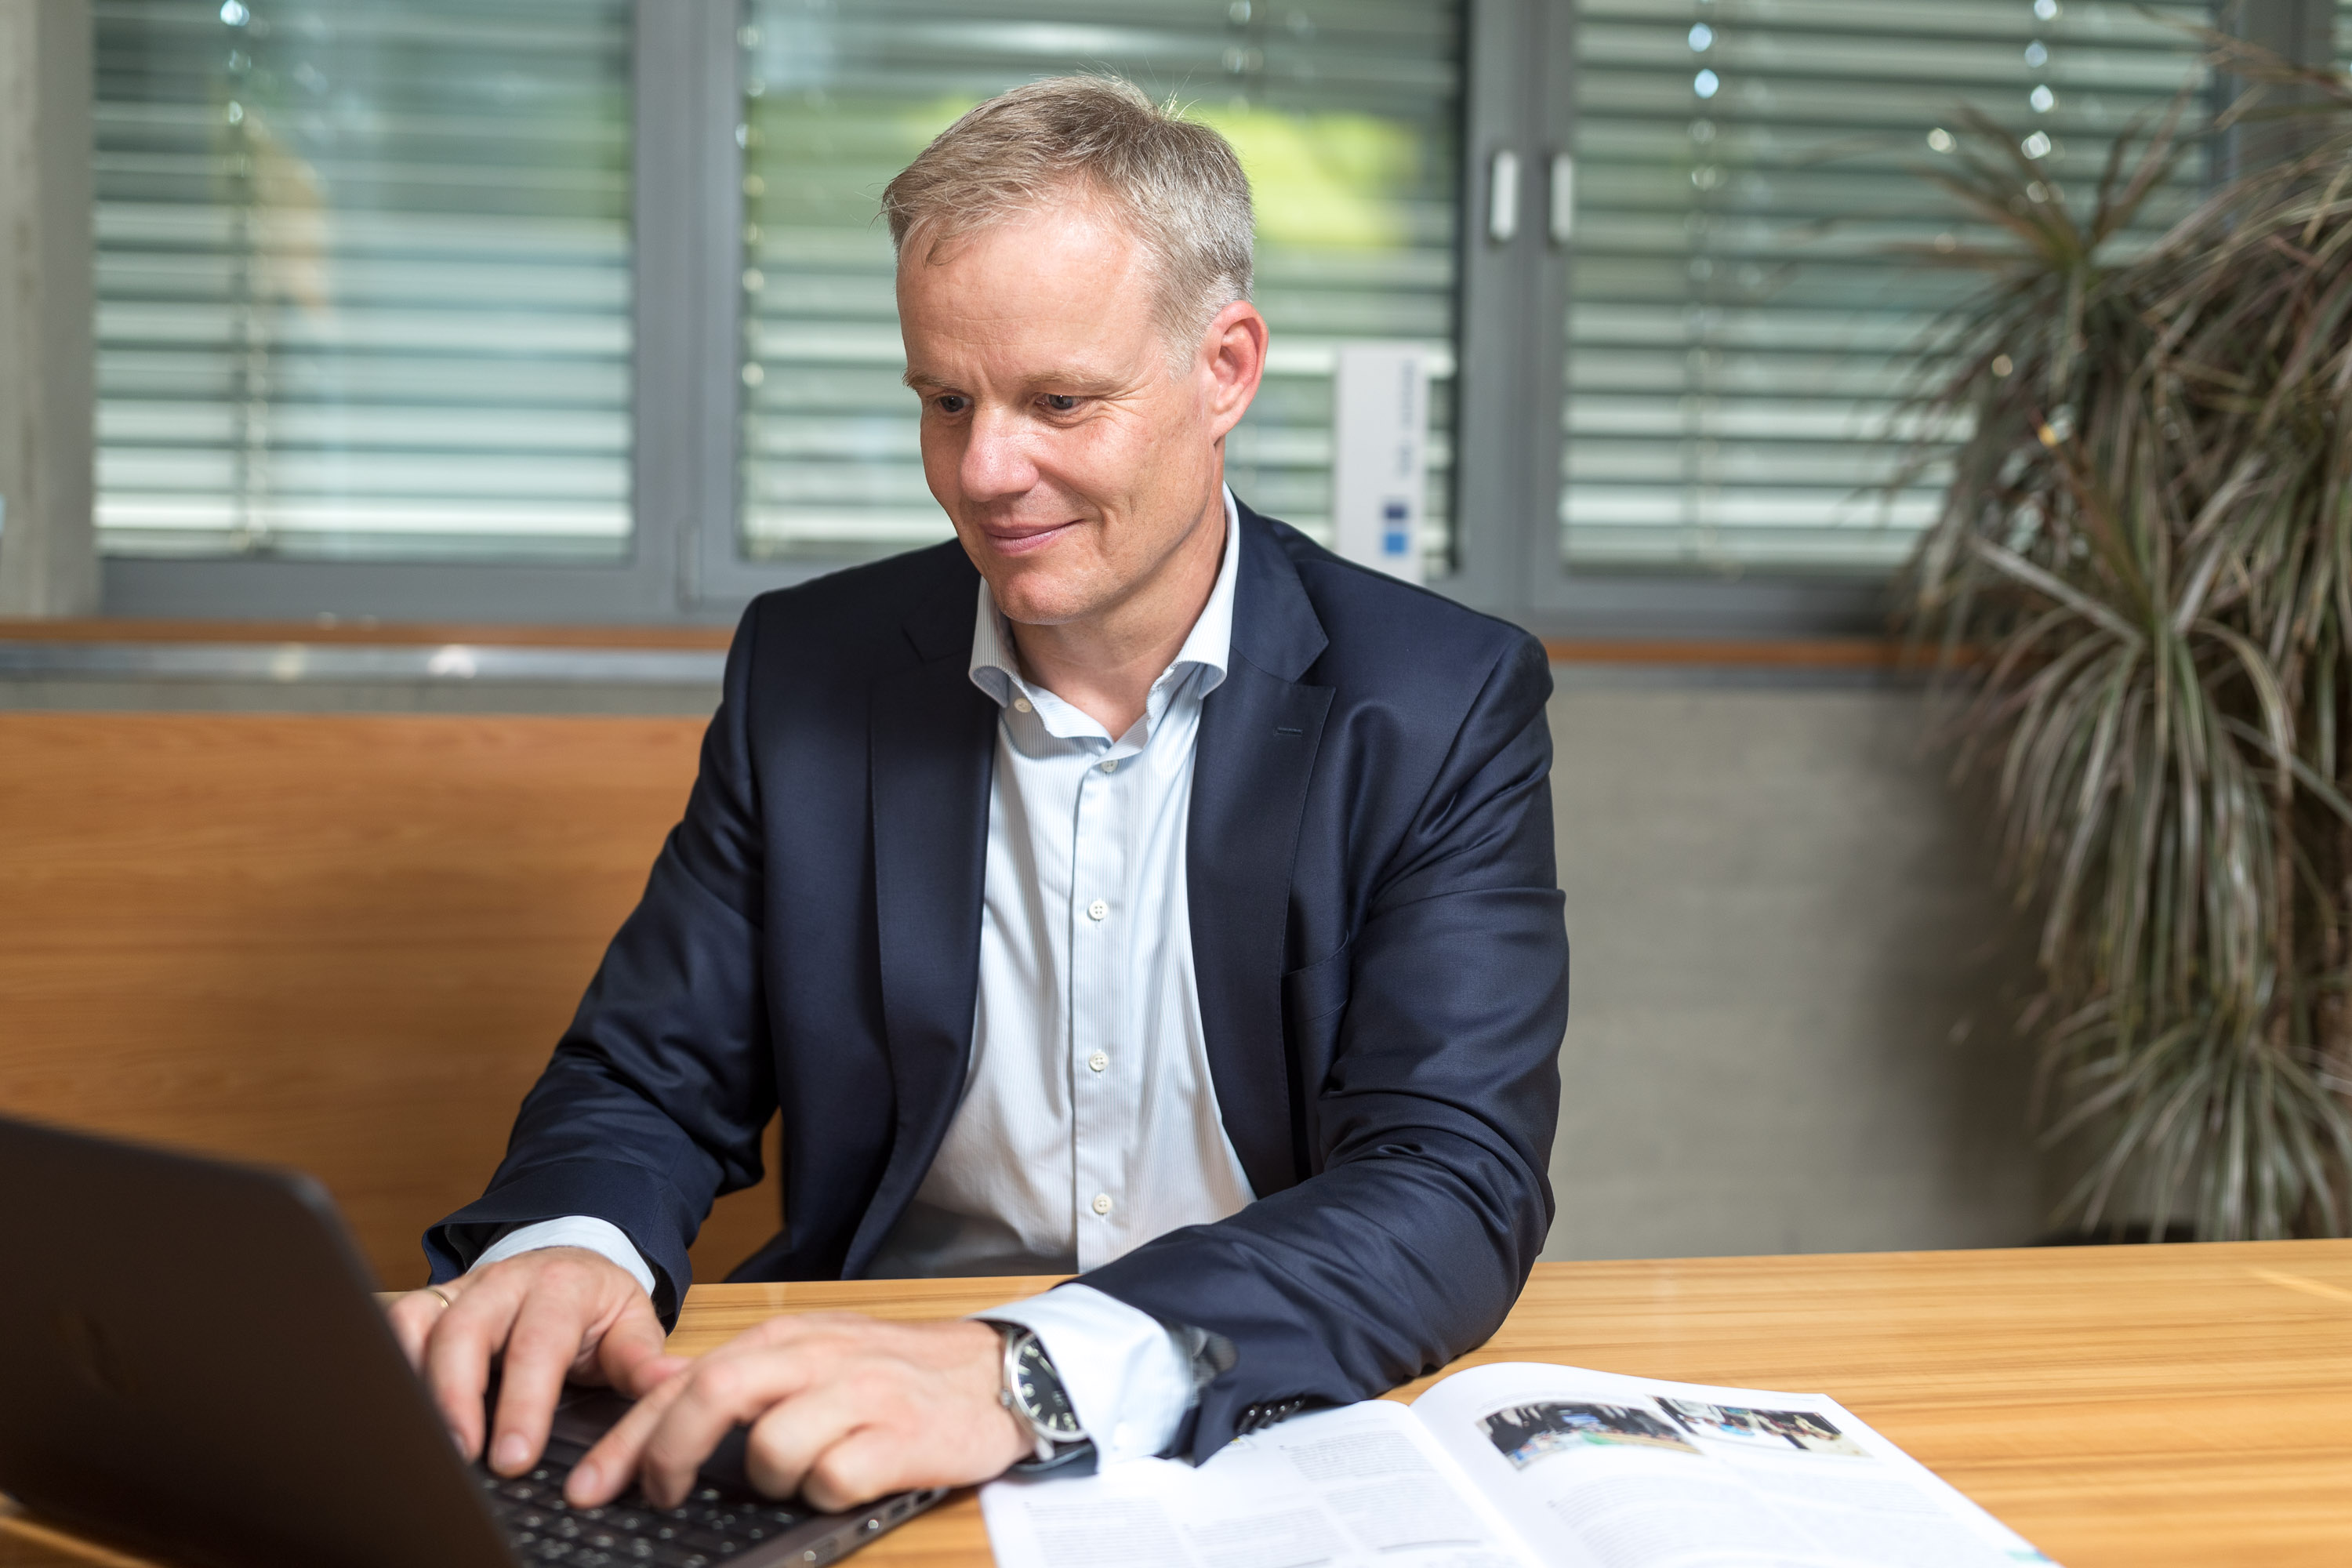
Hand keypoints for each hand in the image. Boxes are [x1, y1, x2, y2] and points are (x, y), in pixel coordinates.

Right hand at [385, 1247, 682, 1475]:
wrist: (573, 1259)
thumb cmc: (598, 1304)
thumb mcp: (633, 1325)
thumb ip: (643, 1362)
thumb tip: (671, 1385)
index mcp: (562, 1287)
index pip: (539, 1344)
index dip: (523, 1402)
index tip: (514, 1456)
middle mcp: (506, 1282)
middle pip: (467, 1332)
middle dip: (457, 1398)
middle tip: (459, 1456)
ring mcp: (464, 1289)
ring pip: (422, 1323)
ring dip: (416, 1382)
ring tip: (420, 1439)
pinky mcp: (433, 1300)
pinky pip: (398, 1321)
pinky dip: (389, 1359)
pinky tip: (396, 1406)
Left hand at [566, 1313, 1029, 1513]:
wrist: (998, 1373)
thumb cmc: (896, 1372)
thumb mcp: (815, 1354)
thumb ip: (745, 1372)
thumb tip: (661, 1392)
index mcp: (787, 1337)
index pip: (686, 1380)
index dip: (629, 1438)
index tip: (590, 1486)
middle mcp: (817, 1358)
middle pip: (714, 1395)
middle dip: (665, 1455)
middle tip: (655, 1496)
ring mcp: (860, 1396)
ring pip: (771, 1447)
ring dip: (766, 1479)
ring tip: (797, 1478)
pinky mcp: (901, 1439)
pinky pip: (833, 1480)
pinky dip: (825, 1493)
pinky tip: (847, 1480)